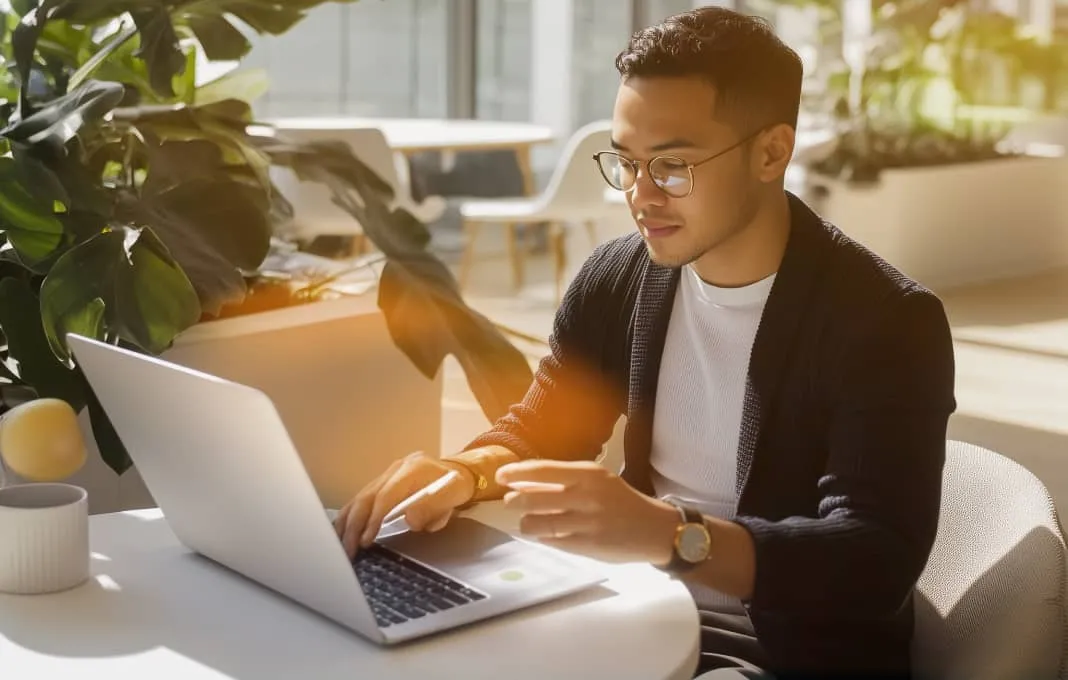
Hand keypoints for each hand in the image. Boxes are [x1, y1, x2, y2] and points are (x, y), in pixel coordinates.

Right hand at [334, 451, 475, 558]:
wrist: (459, 472)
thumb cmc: (456, 486)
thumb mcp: (454, 495)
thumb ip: (433, 507)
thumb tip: (409, 520)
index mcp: (412, 468)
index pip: (386, 495)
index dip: (374, 519)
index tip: (366, 540)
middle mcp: (395, 468)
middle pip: (367, 496)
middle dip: (354, 525)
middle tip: (348, 550)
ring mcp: (387, 474)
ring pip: (359, 498)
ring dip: (347, 522)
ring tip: (340, 544)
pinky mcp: (382, 483)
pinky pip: (361, 499)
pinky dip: (350, 516)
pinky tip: (341, 530)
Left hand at [496, 459, 678, 563]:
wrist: (654, 528)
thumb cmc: (620, 500)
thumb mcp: (597, 480)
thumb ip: (564, 480)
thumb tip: (524, 481)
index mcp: (588, 474)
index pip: (543, 469)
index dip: (516, 473)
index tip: (500, 476)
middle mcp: (587, 496)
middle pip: (534, 498)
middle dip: (515, 502)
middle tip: (510, 502)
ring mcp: (587, 523)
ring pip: (539, 524)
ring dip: (526, 524)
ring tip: (526, 522)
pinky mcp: (588, 546)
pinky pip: (553, 542)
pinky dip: (543, 538)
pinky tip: (544, 535)